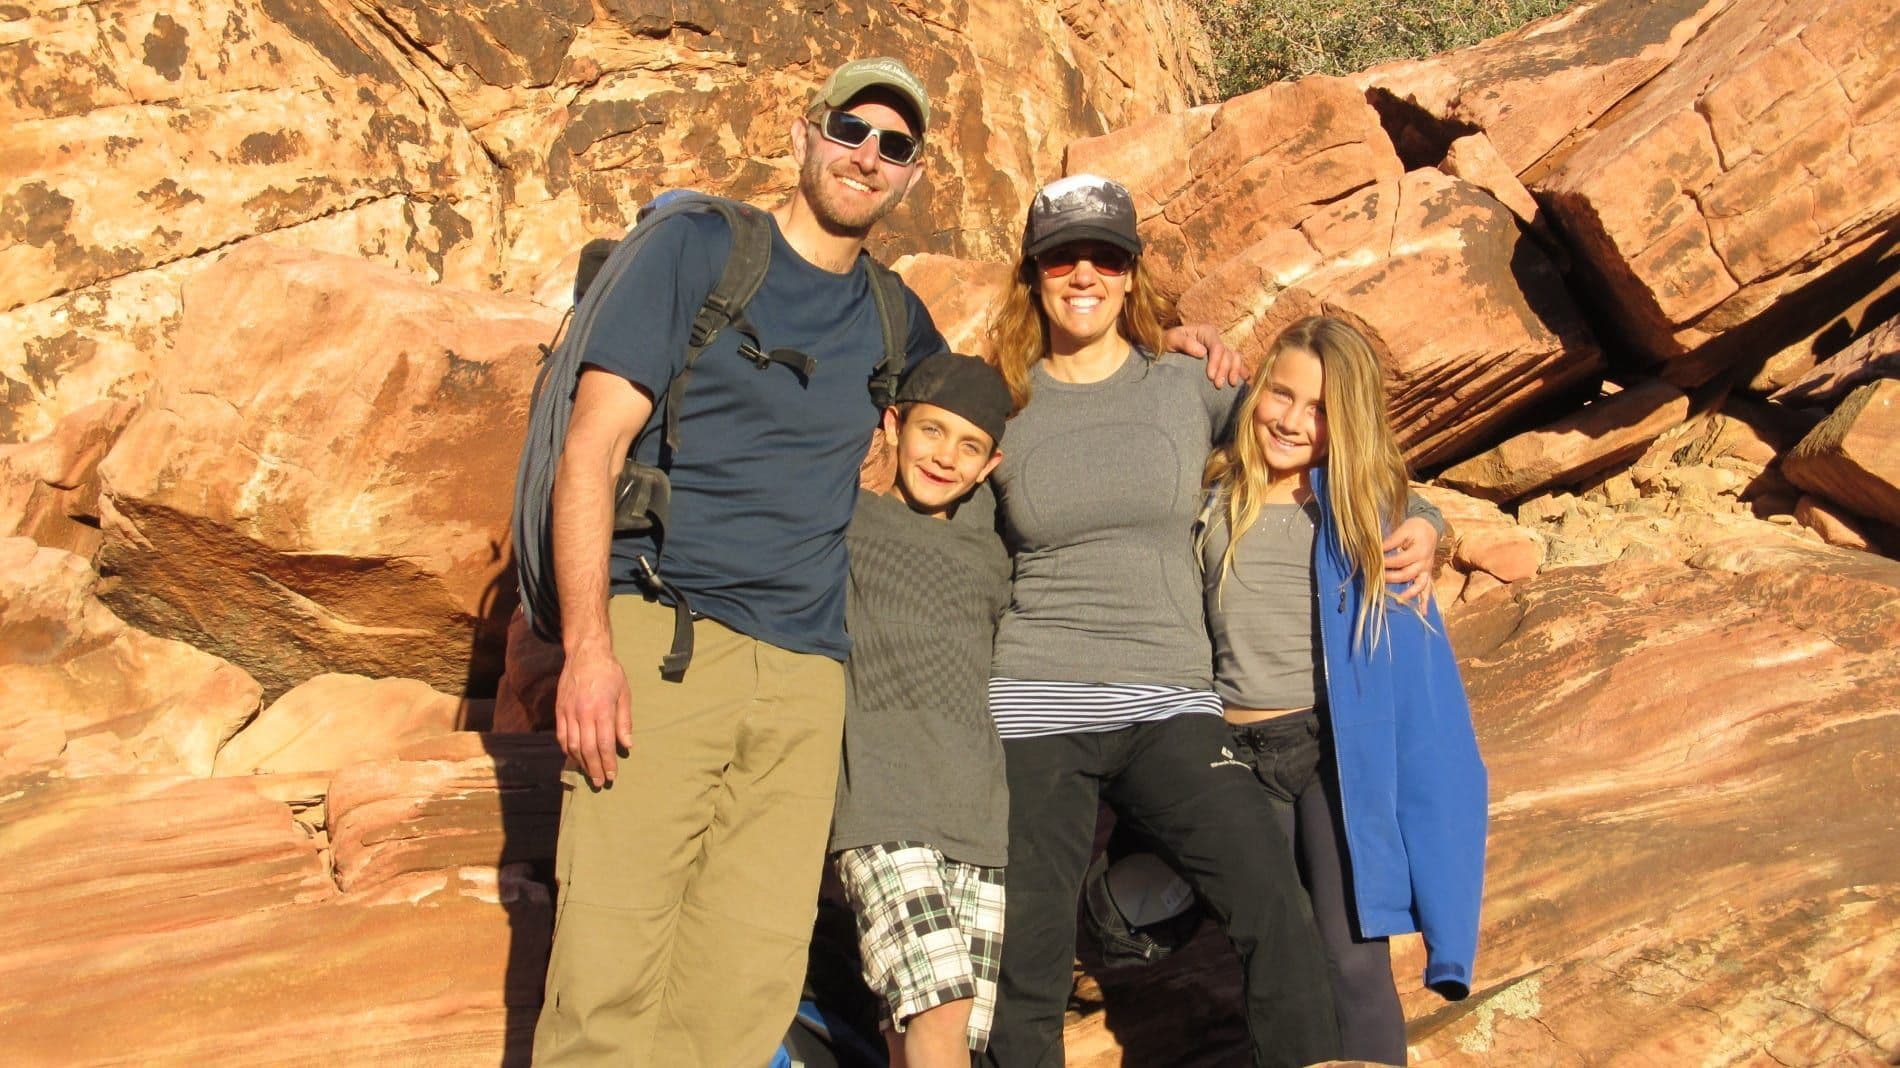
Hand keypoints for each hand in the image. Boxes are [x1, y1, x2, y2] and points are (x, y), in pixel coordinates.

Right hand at [554, 642, 632, 787]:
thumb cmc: (609, 673)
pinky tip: (574, 758)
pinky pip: (562, 736)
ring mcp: (568, 712)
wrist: (585, 654)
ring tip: (589, 774)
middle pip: (587, 749)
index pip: (604, 743)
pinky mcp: (559, 710)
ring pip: (572, 745)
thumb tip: (627, 745)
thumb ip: (624, 721)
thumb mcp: (624, 694)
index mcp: (601, 709)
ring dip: (580, 763)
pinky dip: (567, 750)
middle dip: (594, 768)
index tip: (612, 775)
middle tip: (601, 782)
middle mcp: (583, 713)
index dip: (608, 762)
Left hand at [1163, 322, 1246, 386]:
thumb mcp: (1172, 339)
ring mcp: (1220, 350)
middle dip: (1224, 370)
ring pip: (1235, 358)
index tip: (1210, 377)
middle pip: (1227, 354)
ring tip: (1230, 385)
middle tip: (1217, 385)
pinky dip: (1242, 371)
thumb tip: (1202, 352)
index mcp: (1206, 332)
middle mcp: (1216, 340)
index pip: (1217, 347)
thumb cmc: (1168, 342)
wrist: (1166, 349)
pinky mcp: (1221, 360)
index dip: (1216, 362)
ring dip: (1235, 371)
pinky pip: (1236, 364)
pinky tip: (1245, 381)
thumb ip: (1185, 343)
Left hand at [1384, 516, 1440, 606]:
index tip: (1372, 563)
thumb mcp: (1403, 530)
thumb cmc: (1414, 528)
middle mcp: (1424, 563)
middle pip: (1406, 575)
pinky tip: (1423, 613)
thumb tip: (1375, 550)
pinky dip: (1425, 601)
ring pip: (1419, 585)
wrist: (1430, 527)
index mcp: (1419, 551)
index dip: (1385, 563)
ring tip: (1397, 601)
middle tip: (1376, 579)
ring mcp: (1427, 570)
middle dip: (1390, 578)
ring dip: (1408, 594)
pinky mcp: (1427, 574)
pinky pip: (1428, 589)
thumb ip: (1390, 541)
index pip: (1399, 561)